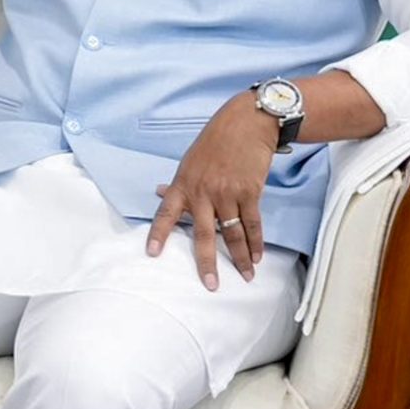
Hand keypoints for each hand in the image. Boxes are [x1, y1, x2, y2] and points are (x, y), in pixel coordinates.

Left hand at [145, 92, 277, 289]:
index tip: (152, 254)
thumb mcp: (189, 161)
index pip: (165, 213)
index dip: (158, 234)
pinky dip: (256, 242)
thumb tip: (158, 193)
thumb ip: (178, 183)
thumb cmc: (215, 142)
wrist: (246, 125)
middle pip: (202, 234)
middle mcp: (202, 192)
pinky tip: (257, 256)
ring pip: (232, 234)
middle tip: (210, 284)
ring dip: (241, 258)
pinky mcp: (249, 193)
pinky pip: (253, 224)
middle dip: (207, 262)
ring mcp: (226, 194)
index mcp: (182, 185)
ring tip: (246, 276)